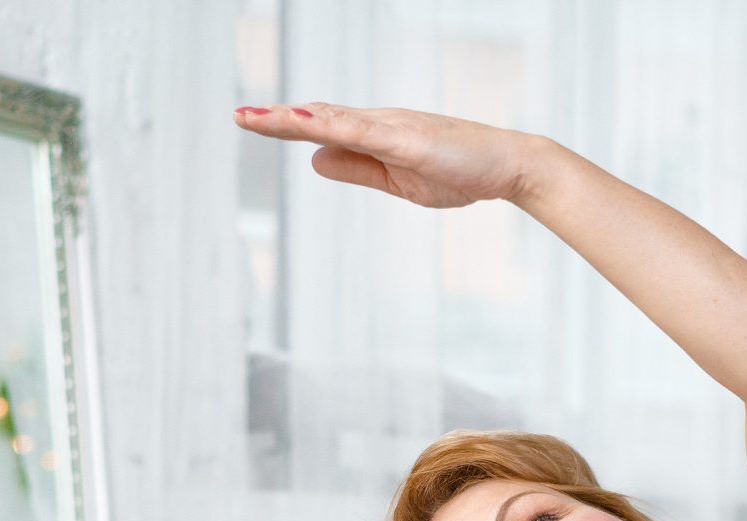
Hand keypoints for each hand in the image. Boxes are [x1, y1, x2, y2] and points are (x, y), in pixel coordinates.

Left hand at [231, 102, 540, 207]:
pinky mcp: (408, 139)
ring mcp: (392, 127)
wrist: (508, 166)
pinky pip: (364, 132)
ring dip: (293, 117)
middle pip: (319, 117)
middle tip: (237, 115)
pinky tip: (306, 121)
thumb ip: (356, 168)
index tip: (248, 120)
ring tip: (255, 117)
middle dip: (276, 118)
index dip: (284, 123)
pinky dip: (332, 125)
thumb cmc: (461, 171)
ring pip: (333, 120)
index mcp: (375, 135)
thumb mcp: (398, 179)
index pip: (321, 126)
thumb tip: (315, 160)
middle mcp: (379, 123)